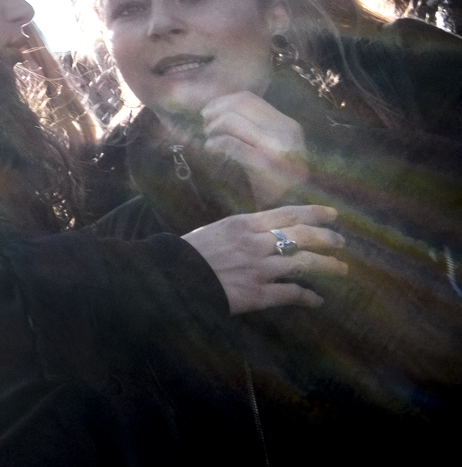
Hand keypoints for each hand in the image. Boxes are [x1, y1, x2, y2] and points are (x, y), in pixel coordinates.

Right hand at [181, 204, 346, 313]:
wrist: (172, 276)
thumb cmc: (189, 252)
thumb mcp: (216, 230)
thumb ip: (242, 230)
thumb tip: (264, 232)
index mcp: (243, 224)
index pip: (287, 214)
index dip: (314, 213)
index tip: (333, 215)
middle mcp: (255, 243)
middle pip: (302, 236)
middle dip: (327, 239)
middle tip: (341, 243)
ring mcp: (258, 269)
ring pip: (304, 264)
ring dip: (327, 266)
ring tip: (341, 269)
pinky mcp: (257, 294)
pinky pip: (291, 294)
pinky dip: (308, 297)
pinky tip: (317, 300)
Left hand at [201, 91, 307, 205]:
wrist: (289, 212)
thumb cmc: (274, 181)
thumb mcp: (270, 147)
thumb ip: (252, 127)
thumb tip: (217, 105)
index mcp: (288, 126)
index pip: (248, 99)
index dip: (222, 102)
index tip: (208, 113)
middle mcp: (286, 133)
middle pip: (237, 106)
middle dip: (215, 113)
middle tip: (206, 128)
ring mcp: (278, 148)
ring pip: (232, 121)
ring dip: (213, 129)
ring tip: (209, 141)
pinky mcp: (266, 164)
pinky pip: (231, 143)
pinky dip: (215, 143)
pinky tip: (211, 151)